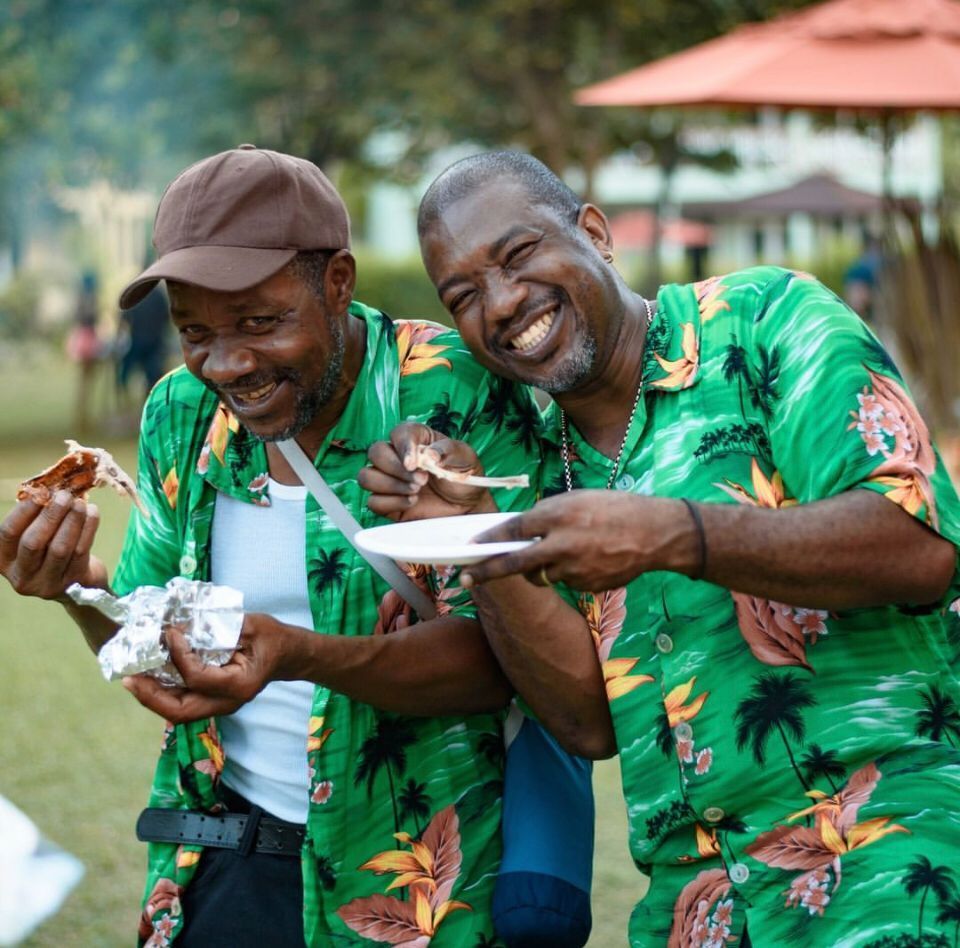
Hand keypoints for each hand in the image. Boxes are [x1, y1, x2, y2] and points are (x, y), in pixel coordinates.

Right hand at [0, 494, 106, 599]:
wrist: (77, 582)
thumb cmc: (52, 551)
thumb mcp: (38, 536)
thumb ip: (37, 517)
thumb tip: (49, 489)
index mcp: (4, 560)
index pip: (9, 532)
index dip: (24, 510)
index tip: (41, 491)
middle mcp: (22, 575)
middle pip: (33, 543)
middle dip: (50, 515)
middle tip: (64, 496)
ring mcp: (47, 584)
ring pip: (59, 548)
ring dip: (72, 520)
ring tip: (80, 503)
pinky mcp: (72, 584)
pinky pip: (81, 552)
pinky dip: (88, 528)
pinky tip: (92, 513)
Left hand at [122, 613, 303, 723]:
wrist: (287, 655)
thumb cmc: (272, 637)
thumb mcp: (251, 625)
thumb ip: (218, 626)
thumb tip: (182, 624)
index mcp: (240, 685)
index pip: (199, 677)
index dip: (180, 656)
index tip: (171, 632)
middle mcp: (228, 702)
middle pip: (181, 711)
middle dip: (151, 696)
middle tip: (129, 678)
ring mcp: (219, 705)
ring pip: (177, 712)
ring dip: (151, 697)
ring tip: (131, 679)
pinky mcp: (212, 701)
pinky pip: (182, 703)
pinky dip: (161, 693)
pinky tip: (147, 677)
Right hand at [359, 422, 496, 520]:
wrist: (467, 507)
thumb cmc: (465, 477)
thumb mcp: (466, 457)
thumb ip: (448, 450)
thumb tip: (430, 454)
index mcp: (416, 439)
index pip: (398, 433)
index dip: (403, 446)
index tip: (414, 463)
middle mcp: (398, 457)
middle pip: (375, 452)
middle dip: (396, 468)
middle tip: (421, 481)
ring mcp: (391, 480)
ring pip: (367, 476)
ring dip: (390, 485)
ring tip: (416, 491)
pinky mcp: (388, 502)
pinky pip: (373, 501)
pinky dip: (391, 502)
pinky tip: (412, 502)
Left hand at [461, 491, 693, 590]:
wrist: (655, 533)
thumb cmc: (614, 508)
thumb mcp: (576, 500)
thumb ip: (546, 516)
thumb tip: (519, 533)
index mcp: (558, 515)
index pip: (513, 530)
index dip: (489, 540)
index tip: (469, 547)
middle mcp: (562, 544)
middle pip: (514, 563)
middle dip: (486, 572)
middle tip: (464, 579)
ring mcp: (575, 569)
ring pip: (543, 574)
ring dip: (542, 566)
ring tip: (568, 550)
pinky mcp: (586, 585)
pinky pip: (566, 580)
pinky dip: (569, 571)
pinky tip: (591, 557)